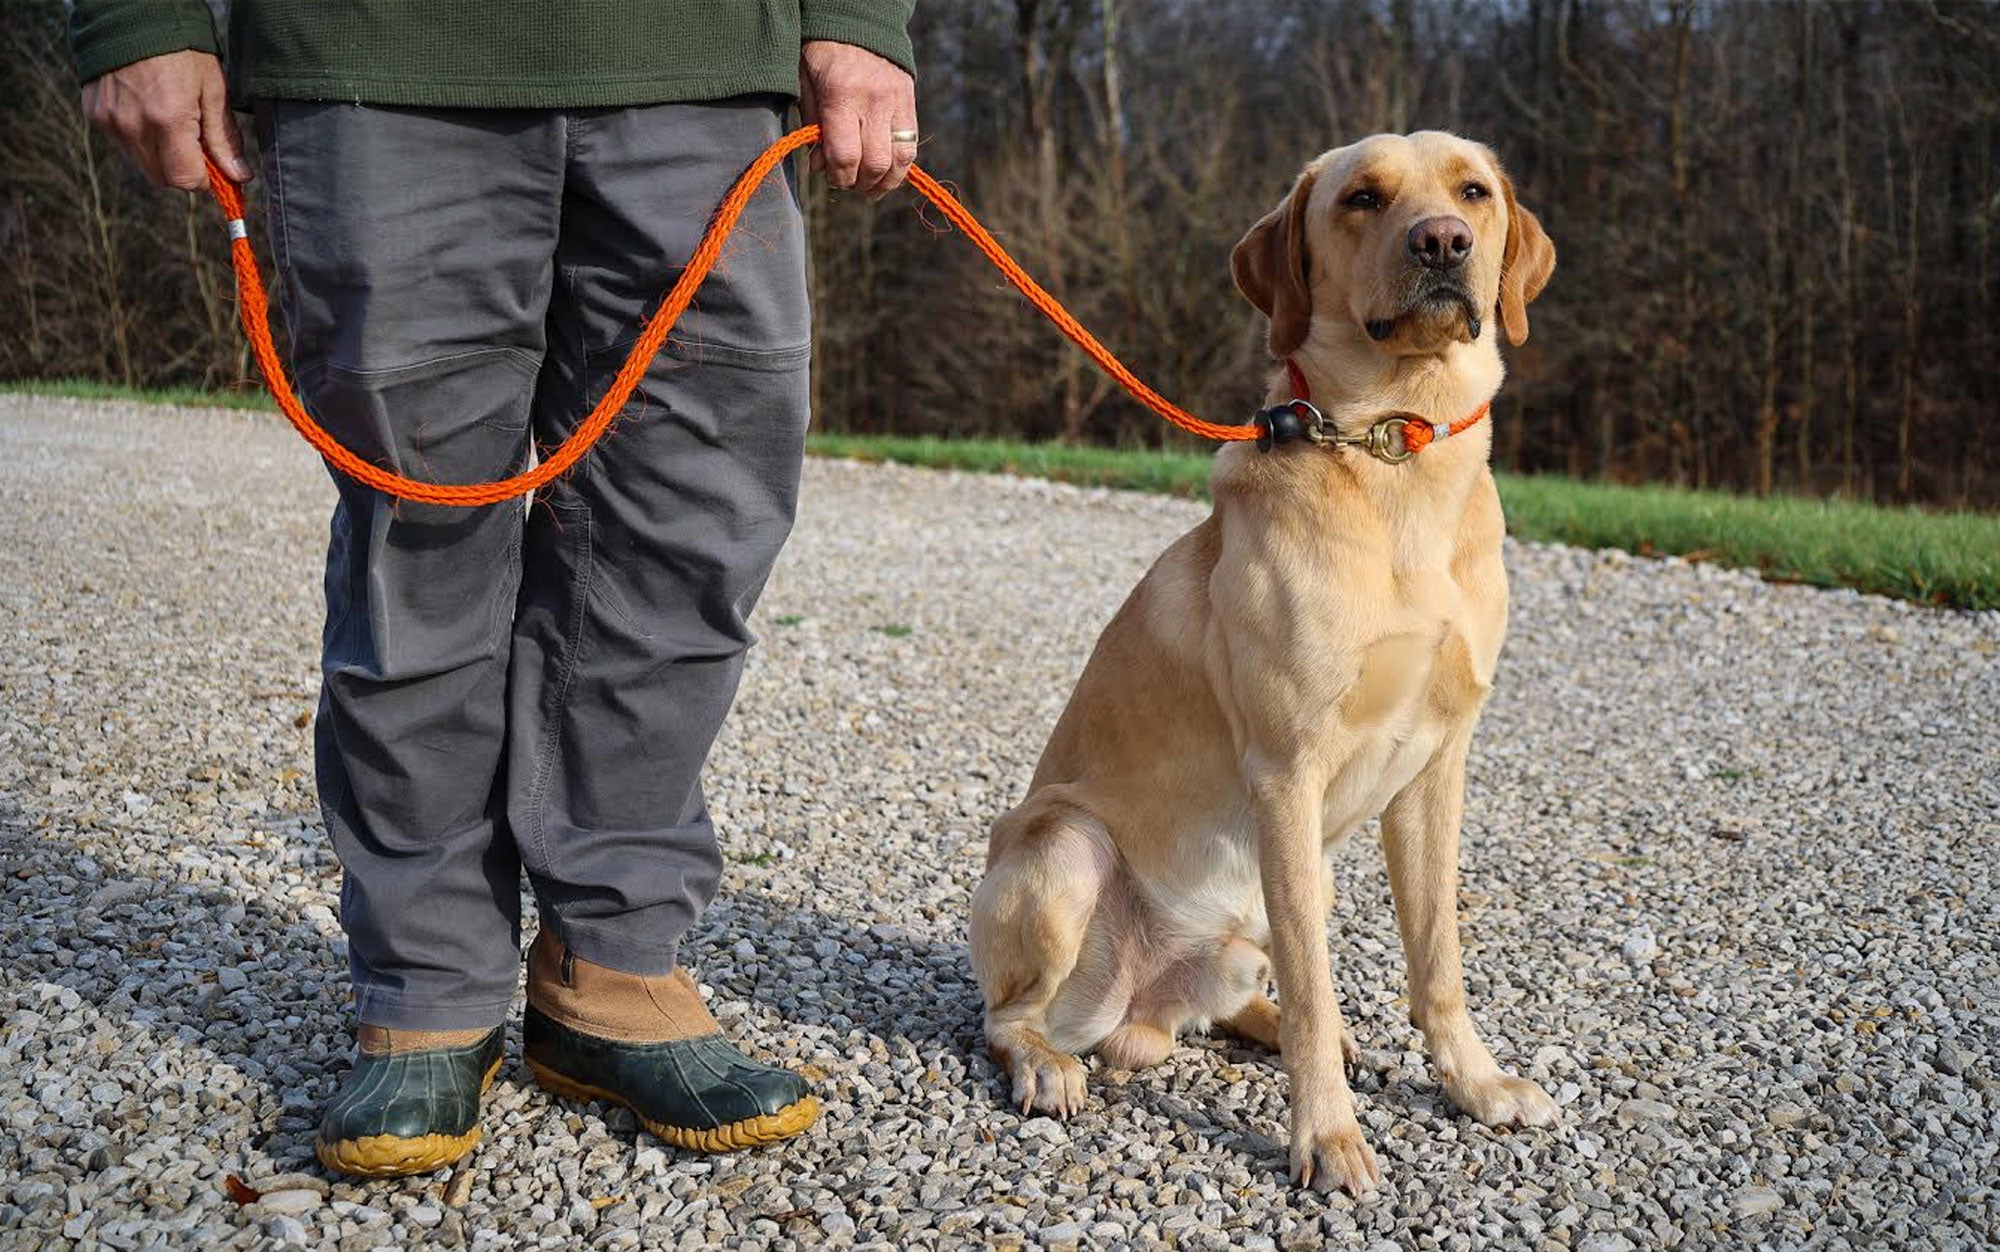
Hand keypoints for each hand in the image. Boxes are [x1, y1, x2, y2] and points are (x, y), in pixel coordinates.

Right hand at [81, 49, 250, 190]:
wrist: (131, 14)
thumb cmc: (180, 48)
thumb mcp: (212, 89)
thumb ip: (224, 138)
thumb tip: (239, 175)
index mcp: (167, 119)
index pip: (186, 179)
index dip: (205, 178)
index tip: (215, 166)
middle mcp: (133, 125)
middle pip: (163, 177)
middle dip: (183, 169)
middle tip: (196, 143)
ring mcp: (110, 121)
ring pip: (142, 162)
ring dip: (161, 155)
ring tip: (172, 120)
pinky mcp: (94, 114)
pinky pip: (122, 143)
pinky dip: (139, 138)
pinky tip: (148, 110)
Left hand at [798, 40, 917, 198]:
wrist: (857, 21)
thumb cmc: (822, 55)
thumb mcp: (806, 86)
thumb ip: (814, 127)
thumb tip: (822, 167)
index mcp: (842, 96)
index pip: (846, 155)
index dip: (839, 176)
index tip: (832, 178)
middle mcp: (873, 101)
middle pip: (875, 164)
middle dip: (860, 183)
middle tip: (849, 184)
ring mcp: (896, 102)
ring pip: (900, 160)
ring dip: (885, 182)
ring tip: (871, 187)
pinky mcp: (909, 102)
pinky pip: (911, 145)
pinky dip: (899, 166)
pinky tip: (887, 172)